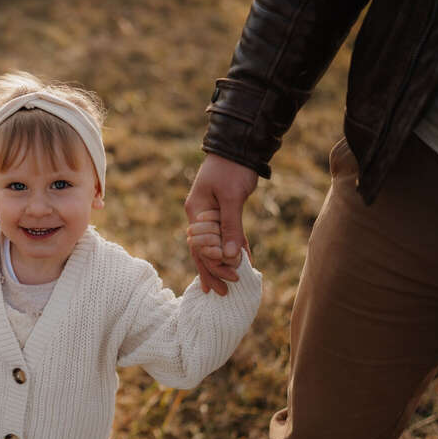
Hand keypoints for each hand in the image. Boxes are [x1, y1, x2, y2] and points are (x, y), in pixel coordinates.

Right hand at [184, 154, 257, 294]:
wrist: (238, 146)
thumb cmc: (232, 168)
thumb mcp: (231, 197)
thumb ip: (230, 226)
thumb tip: (229, 255)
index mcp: (196, 212)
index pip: (200, 246)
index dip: (213, 263)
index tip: (230, 275)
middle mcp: (199, 216)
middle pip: (203, 250)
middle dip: (213, 271)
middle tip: (224, 292)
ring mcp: (210, 214)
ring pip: (213, 246)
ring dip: (221, 265)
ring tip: (228, 285)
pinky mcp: (223, 212)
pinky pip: (226, 235)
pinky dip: (233, 249)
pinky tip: (242, 262)